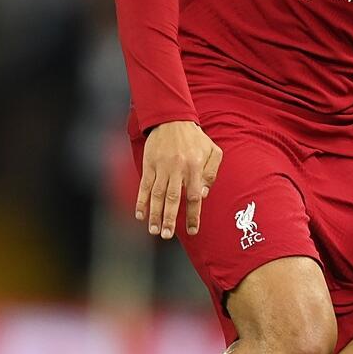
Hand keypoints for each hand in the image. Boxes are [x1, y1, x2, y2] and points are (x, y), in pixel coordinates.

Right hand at [136, 120, 221, 237]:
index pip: (194, 197)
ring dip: (155, 214)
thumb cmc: (195, 138)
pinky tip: (140, 214)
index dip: (193, 215)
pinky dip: (141, 200)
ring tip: (154, 230)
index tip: (192, 231)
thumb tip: (203, 195)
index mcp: (194, 167)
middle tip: (167, 235)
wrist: (172, 118)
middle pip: (173, 198)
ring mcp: (161, 167)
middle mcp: (177, 169)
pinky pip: (144, 185)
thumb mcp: (213, 151)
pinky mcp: (149, 164)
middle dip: (169, 219)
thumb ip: (211, 173)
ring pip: (157, 195)